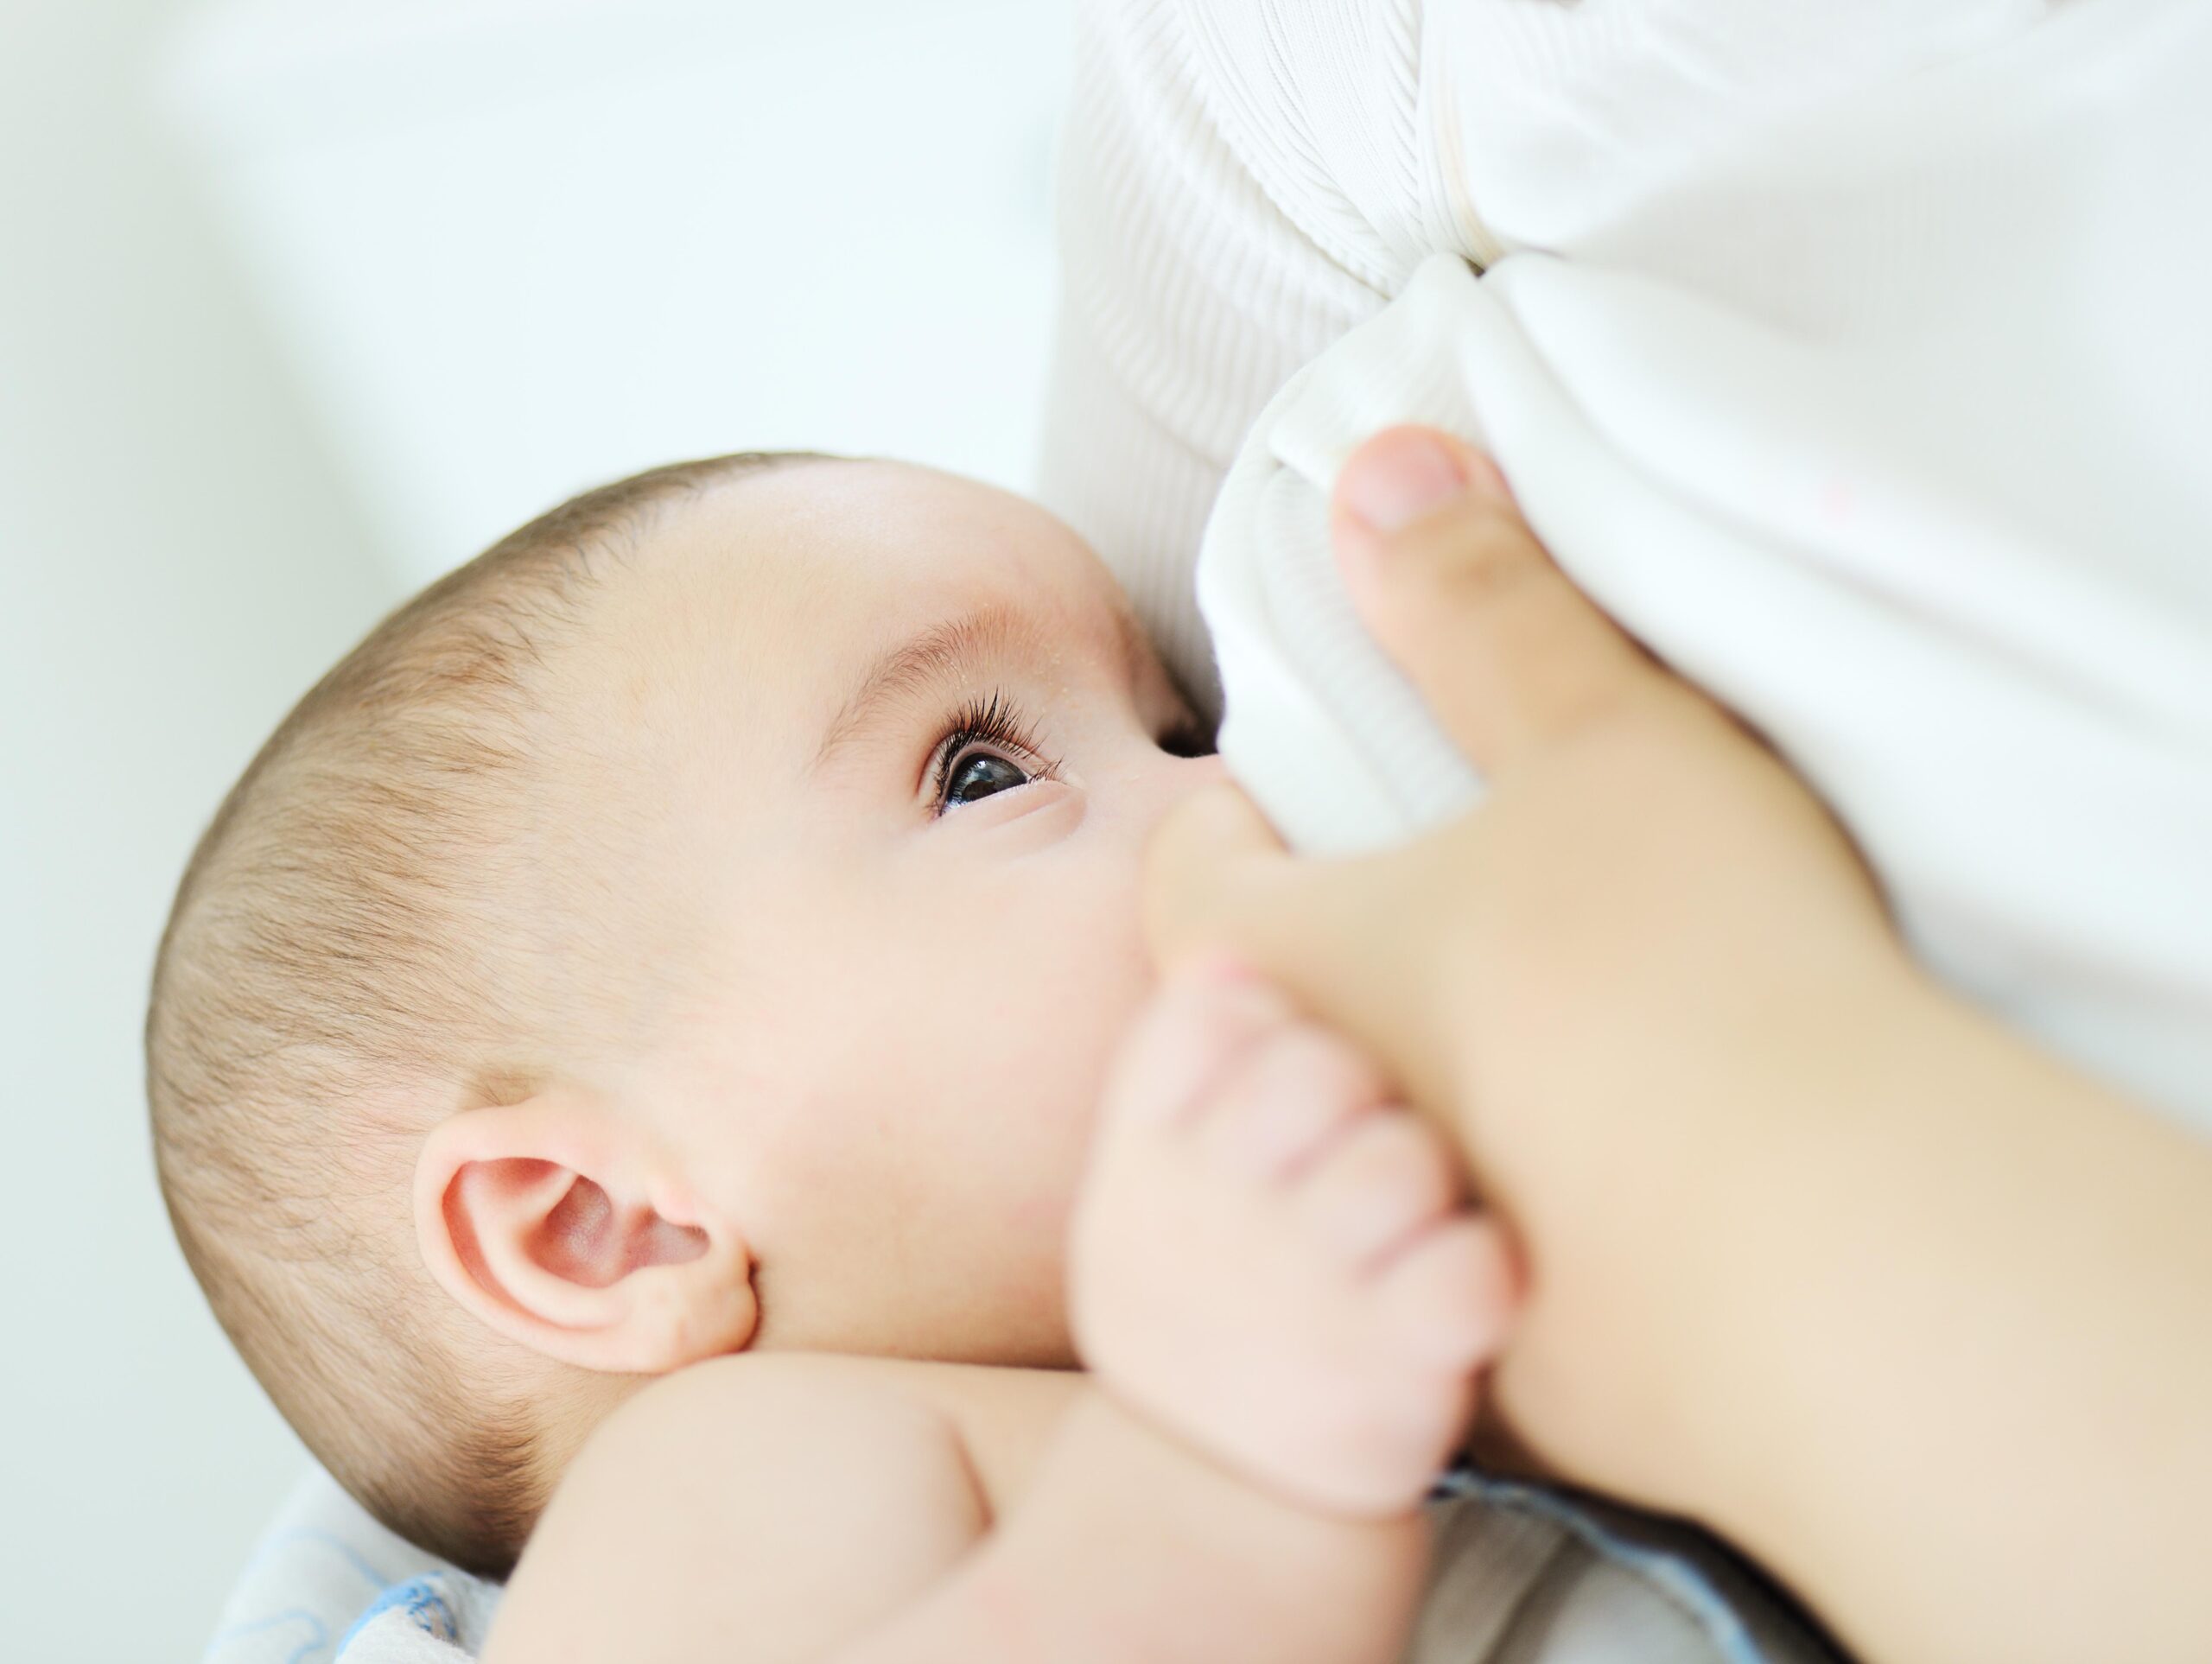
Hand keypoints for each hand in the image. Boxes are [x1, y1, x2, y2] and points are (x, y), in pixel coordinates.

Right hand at [1068, 961, 1513, 1516]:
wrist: (1217, 1499)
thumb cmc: (1206, 1301)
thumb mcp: (1144, 1187)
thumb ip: (1178, 1066)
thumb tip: (1226, 957)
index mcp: (1145, 1165)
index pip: (1213, 1017)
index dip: (1269, 1027)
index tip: (1277, 1091)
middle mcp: (1212, 1224)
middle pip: (1319, 1068)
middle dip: (1357, 1092)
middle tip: (1354, 1153)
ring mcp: (1306, 1302)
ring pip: (1405, 1158)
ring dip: (1424, 1182)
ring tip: (1401, 1230)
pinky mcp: (1398, 1378)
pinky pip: (1476, 1268)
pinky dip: (1481, 1271)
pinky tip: (1449, 1295)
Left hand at [1144, 426, 1911, 1500]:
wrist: (1822, 1253)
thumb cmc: (1674, 967)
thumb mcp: (1588, 737)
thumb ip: (1483, 604)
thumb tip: (1382, 469)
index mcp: (1283, 962)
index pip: (1188, 866)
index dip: (1230, 805)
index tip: (1298, 779)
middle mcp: (1319, 1121)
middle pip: (1281, 1003)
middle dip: (1338, 935)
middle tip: (1438, 883)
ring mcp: (1415, 1246)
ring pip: (1391, 1129)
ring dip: (1444, 1066)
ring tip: (1555, 1009)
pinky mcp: (1530, 1356)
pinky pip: (1507, 1235)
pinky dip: (1548, 1180)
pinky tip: (1647, 1145)